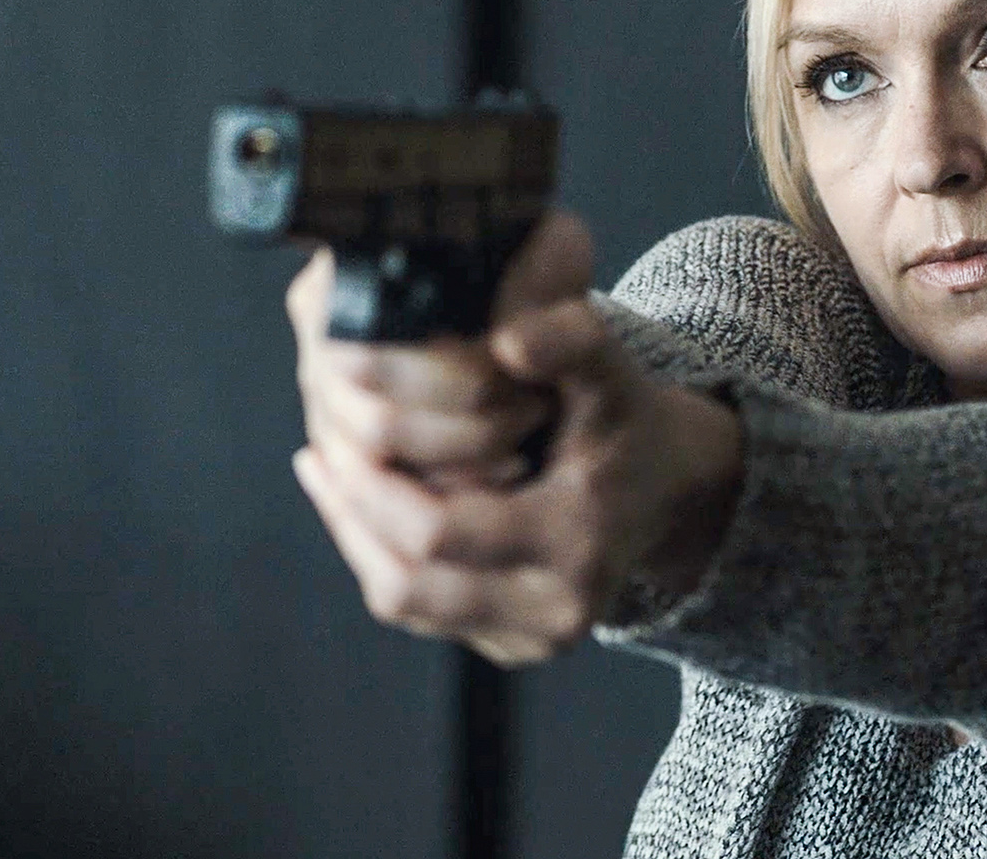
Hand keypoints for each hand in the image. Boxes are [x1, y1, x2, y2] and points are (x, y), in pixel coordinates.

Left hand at [287, 212, 743, 665]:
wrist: (667, 487)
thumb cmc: (626, 420)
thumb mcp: (611, 370)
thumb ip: (571, 340)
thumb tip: (509, 339)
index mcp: (577, 542)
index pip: (439, 533)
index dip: (376, 488)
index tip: (342, 434)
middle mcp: (557, 610)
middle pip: (410, 581)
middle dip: (355, 514)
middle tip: (319, 453)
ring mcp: (533, 639)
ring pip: (407, 602)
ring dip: (359, 538)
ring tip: (329, 474)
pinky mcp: (513, 647)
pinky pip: (423, 611)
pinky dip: (384, 558)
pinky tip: (362, 505)